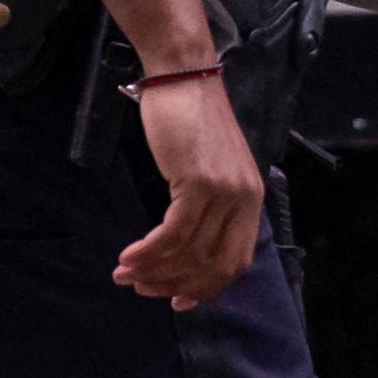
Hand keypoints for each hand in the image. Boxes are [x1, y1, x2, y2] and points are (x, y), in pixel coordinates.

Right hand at [113, 74, 265, 308]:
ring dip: (154, 270)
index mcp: (252, 200)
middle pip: (213, 266)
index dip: (205, 289)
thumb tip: (185, 249)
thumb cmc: (191, 120)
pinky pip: (173, 234)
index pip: (235, 262)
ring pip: (190, 253)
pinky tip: (128, 256)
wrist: (183, 76)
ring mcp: (224, 191)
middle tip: (142, 288)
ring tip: (125, 274)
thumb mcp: (210, 168)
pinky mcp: (199, 182)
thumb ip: (209, 206)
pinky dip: (149, 252)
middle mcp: (244, 199)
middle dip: (174, 285)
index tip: (175, 301)